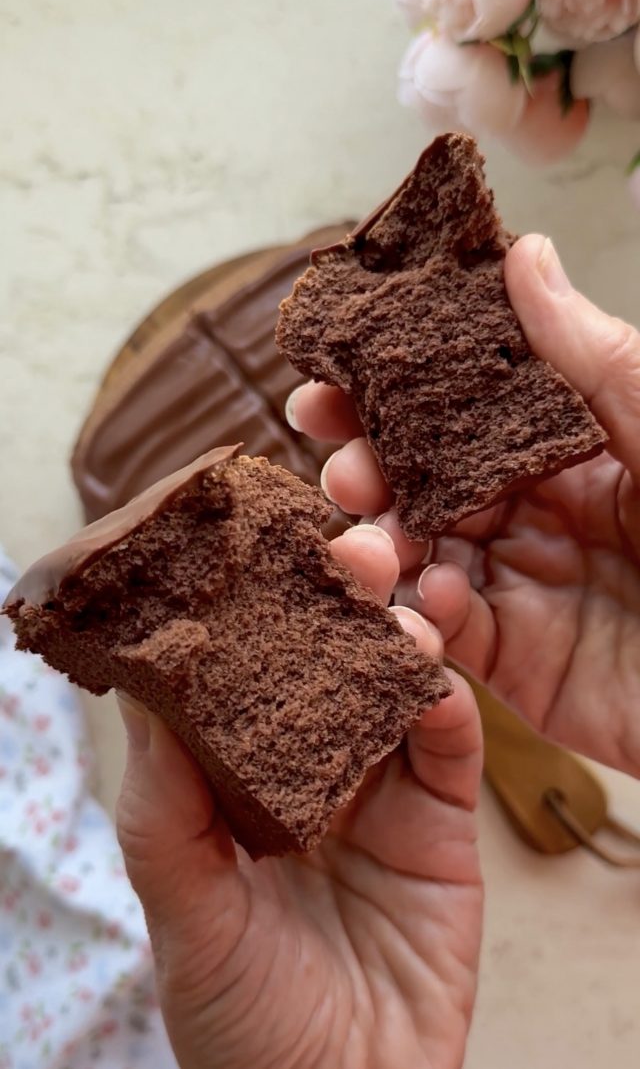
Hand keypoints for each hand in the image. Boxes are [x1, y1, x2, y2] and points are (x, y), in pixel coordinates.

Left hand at [116, 525, 482, 1068]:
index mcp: (238, 783)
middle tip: (343, 547)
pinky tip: (433, 675)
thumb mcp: (181, 911)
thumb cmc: (238, 1023)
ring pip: (393, 688)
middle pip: (328, 666)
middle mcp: (311, 774)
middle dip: (335, 604)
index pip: (244, 677)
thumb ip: (163, 805)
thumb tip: (144, 687)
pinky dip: (447, 704)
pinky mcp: (442, 828)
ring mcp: (380, 796)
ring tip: (391, 601)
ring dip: (397, 636)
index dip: (248, 613)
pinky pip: (450, 748)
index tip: (249, 544)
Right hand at [289, 235, 639, 776]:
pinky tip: (437, 591)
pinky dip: (425, 608)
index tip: (335, 363)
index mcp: (570, 445)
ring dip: (381, 532)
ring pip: (419, 548)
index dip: (396, 381)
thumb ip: (589, 354)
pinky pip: (447, 629)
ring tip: (371, 522)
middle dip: (366, 454)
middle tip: (329, 442)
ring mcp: (521, 582)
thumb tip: (525, 254)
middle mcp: (535, 508)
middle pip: (424, 473)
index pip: (464, 403)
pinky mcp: (514, 657)